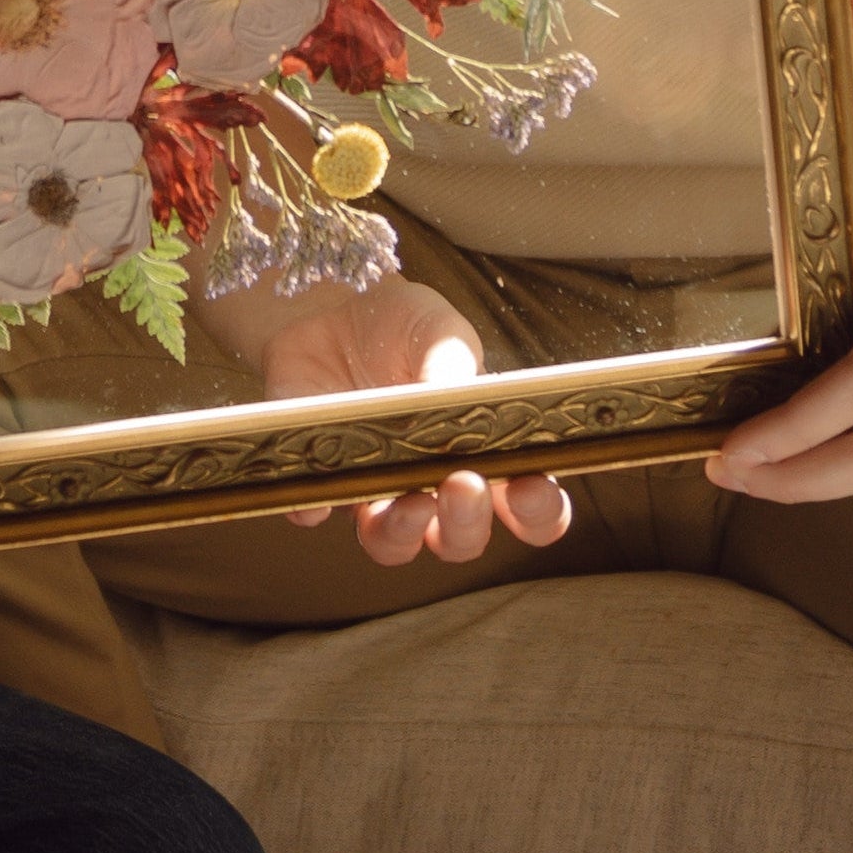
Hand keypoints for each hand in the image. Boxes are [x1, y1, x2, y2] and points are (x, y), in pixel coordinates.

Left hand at [257, 278, 576, 567]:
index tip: (530, 485)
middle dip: (468, 523)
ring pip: (393, 544)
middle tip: (463, 483)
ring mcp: (374, 490)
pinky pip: (314, 511)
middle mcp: (431, 486)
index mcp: (482, 454)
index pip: (528, 509)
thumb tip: (456, 396)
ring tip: (409, 502)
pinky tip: (322, 493)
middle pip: (460, 540)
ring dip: (404, 534)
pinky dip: (318, 508)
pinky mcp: (319, 479)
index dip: (538, 512)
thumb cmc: (401, 324)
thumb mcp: (438, 328)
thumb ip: (452, 362)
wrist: (328, 307)